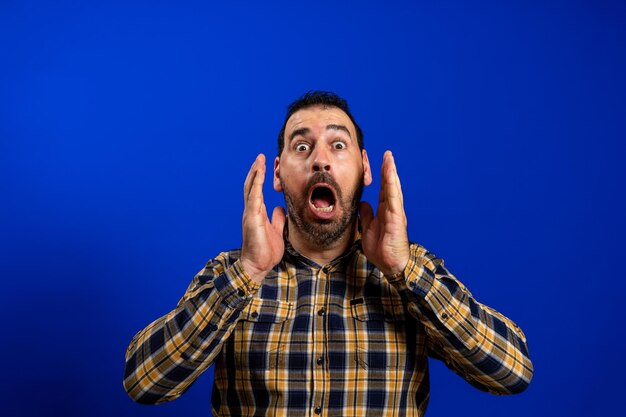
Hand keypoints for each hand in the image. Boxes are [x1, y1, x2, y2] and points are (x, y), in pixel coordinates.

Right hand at [240, 154, 286, 283]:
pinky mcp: (251, 218)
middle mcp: (251, 211)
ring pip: (251, 188)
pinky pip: (253, 197)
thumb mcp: (276, 231)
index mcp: (257, 213)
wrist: (257, 266)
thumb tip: (280, 208)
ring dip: (255, 173)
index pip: (257, 190)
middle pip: (252, 185)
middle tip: (261, 157)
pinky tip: (259, 174)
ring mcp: (250, 214)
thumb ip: (277, 219)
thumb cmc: (265, 251)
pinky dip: (256, 184)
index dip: (260, 177)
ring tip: (259, 160)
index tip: (266, 165)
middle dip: (256, 170)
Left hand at [360, 150, 409, 276]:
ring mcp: (395, 213)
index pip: (383, 190)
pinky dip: (393, 186)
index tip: (379, 163)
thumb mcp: (367, 229)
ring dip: (391, 173)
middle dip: (387, 169)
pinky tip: (391, 175)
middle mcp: (392, 209)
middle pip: (389, 185)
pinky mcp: (396, 218)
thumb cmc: (382, 249)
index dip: (381, 176)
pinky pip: (394, 199)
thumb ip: (366, 216)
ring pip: (393, 188)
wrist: (391, 264)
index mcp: (385, 211)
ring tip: (389, 158)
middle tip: (386, 154)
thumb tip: (363, 204)